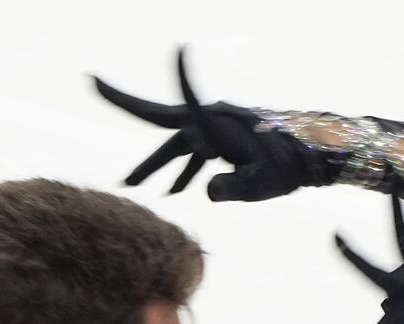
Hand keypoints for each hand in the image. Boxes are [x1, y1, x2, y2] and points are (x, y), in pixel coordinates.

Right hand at [93, 48, 321, 200]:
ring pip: (175, 146)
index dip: (182, 76)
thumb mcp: (261, 184)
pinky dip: (183, 173)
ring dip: (155, 165)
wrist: (310, 159)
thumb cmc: (287, 168)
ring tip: (130, 186)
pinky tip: (172, 194)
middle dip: (124, 103)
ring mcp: (213, 132)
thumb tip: (207, 193)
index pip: (188, 98)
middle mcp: (208, 123)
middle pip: (158, 117)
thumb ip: (233, 188)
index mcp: (214, 125)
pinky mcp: (221, 144)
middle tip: (92, 81)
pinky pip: (194, 157)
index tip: (178, 48)